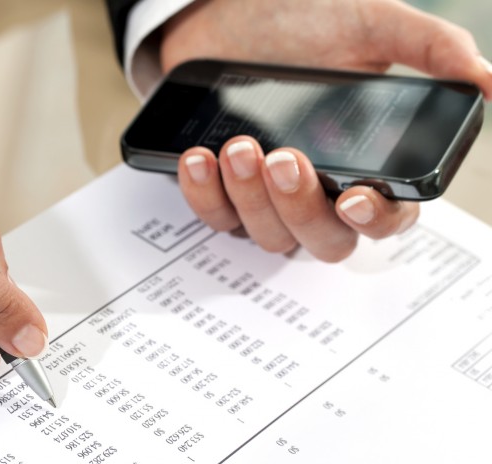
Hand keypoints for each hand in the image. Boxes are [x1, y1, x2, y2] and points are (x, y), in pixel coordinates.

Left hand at [159, 0, 491, 260]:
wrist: (226, 15)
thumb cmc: (299, 22)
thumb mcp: (369, 23)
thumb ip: (428, 48)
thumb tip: (489, 81)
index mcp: (368, 163)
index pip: (387, 218)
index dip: (375, 220)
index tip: (354, 198)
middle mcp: (321, 192)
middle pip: (323, 240)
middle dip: (301, 207)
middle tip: (284, 157)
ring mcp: (268, 198)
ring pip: (268, 235)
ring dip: (251, 197)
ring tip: (241, 145)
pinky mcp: (223, 193)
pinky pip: (216, 217)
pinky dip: (206, 193)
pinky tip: (202, 156)